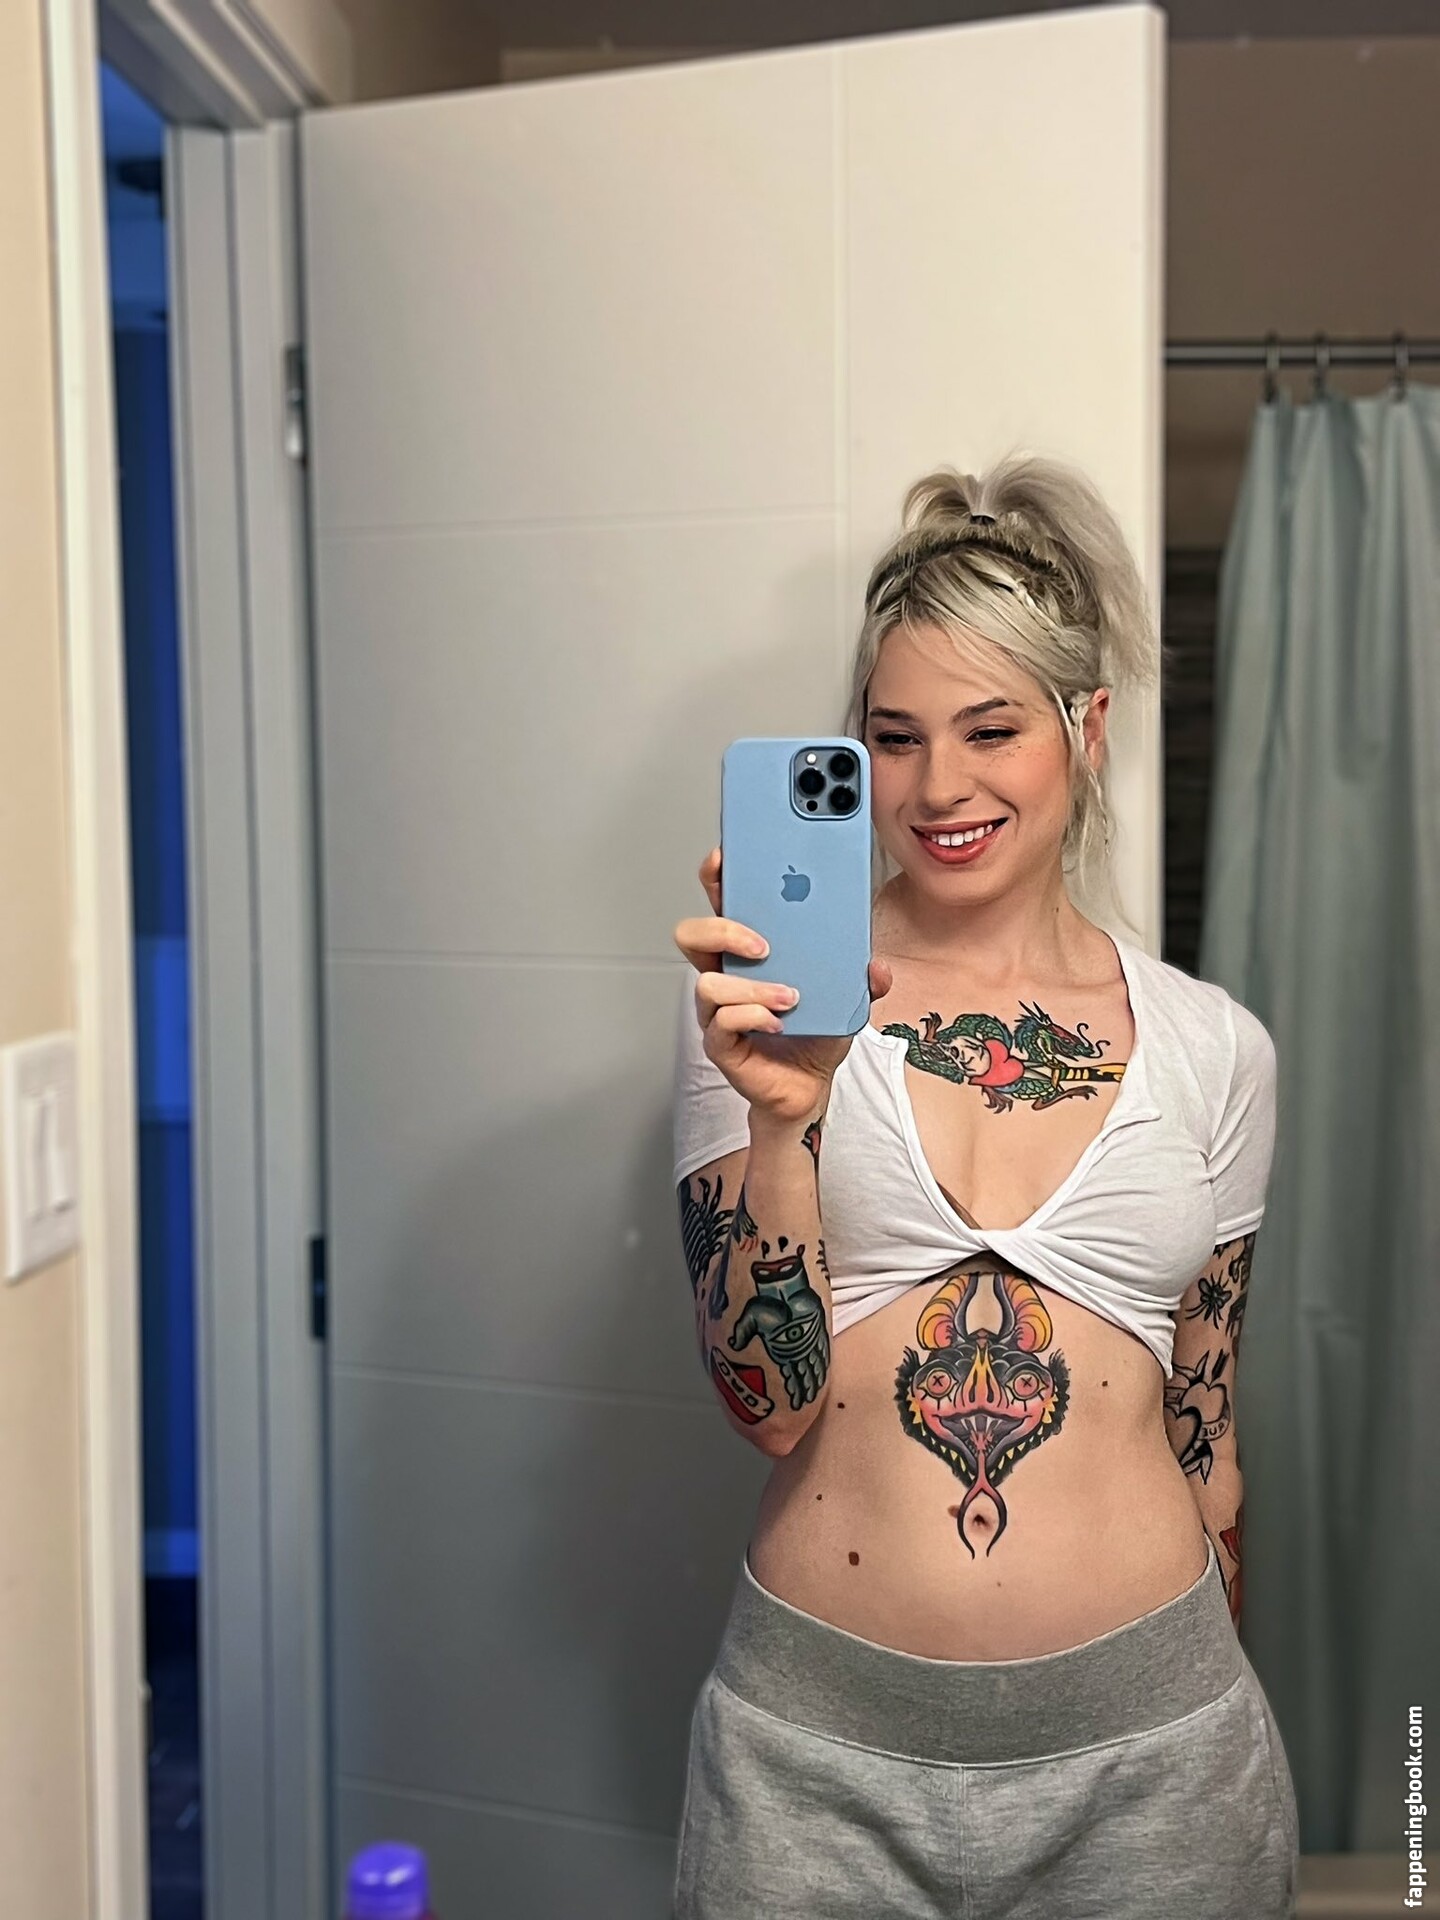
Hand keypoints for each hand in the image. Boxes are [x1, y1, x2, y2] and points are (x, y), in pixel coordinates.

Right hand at [672, 845, 892, 1122]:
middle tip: (763, 941)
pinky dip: (755, 1017)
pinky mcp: (722, 1043)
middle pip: (693, 933)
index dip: (717, 875)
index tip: (727, 855)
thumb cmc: (814, 1032)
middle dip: (724, 928)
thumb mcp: (849, 997)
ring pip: (708, 980)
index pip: (722, 902)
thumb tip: (876, 966)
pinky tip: (780, 1023)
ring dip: (753, 986)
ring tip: (790, 996)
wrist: (808, 1087)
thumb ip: (863, 977)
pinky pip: (722, 1021)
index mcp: (748, 950)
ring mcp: (718, 1009)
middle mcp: (726, 974)